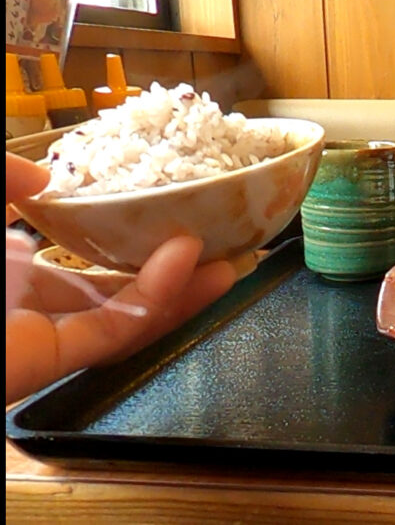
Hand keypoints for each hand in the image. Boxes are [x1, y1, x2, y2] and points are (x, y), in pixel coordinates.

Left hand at [6, 153, 237, 403]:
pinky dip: (156, 294)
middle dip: (181, 281)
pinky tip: (186, 257)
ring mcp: (49, 339)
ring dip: (187, 292)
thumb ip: (2, 181)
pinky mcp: (54, 358)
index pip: (91, 274)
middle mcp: (39, 314)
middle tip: (225, 253)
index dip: (139, 255)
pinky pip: (116, 327)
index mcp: (20, 284)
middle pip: (125, 300)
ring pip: (133, 319)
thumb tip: (46, 175)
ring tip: (233, 265)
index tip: (177, 229)